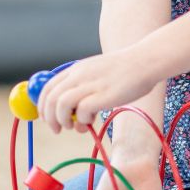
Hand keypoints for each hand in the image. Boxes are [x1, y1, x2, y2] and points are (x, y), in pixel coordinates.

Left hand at [38, 51, 160, 132]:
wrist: (146, 61)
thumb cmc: (125, 69)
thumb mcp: (97, 71)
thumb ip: (82, 86)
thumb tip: (71, 112)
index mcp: (76, 69)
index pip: (47, 88)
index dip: (43, 106)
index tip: (48, 118)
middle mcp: (80, 75)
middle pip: (51, 98)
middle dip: (49, 118)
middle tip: (58, 129)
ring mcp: (91, 84)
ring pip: (61, 104)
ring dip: (63, 120)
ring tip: (74, 126)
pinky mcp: (103, 95)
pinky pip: (81, 110)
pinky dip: (82, 119)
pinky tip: (92, 119)